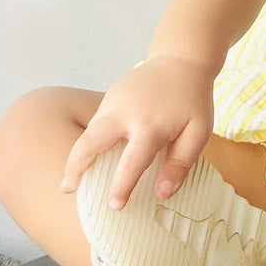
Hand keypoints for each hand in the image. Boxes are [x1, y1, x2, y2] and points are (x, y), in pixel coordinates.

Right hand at [60, 56, 215, 208]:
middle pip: (91, 142)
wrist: (182, 59)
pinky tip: (90, 154)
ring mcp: (115, 100)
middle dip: (76, 166)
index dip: (121, 186)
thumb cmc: (192, 99)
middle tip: (68, 189)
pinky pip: (96, 121)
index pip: (131, 162)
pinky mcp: (110, 94)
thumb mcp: (198, 131)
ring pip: (89, 131)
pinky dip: (89, 139)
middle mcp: (126, 113)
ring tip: (71, 179)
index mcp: (151, 125)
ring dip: (78, 154)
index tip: (114, 206)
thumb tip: (162, 193)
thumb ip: (181, 162)